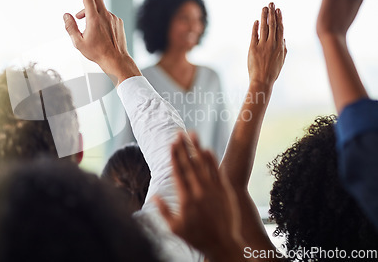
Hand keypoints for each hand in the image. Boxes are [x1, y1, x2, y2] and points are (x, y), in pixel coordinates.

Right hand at [63, 0, 140, 84]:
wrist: (116, 59)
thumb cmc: (97, 53)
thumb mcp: (78, 42)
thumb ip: (70, 27)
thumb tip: (66, 15)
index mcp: (94, 19)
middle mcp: (105, 15)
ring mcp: (113, 18)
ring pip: (99, 8)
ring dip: (89, 9)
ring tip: (80, 17)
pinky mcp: (118, 21)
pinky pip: (106, 15)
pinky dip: (98, 16)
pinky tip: (96, 28)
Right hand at [155, 132, 243, 259]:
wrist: (223, 245)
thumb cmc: (197, 238)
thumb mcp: (175, 228)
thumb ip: (163, 211)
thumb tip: (153, 196)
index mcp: (186, 199)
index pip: (178, 172)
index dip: (174, 156)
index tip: (171, 144)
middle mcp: (199, 191)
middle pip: (189, 164)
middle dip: (183, 147)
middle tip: (178, 133)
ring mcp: (213, 190)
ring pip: (203, 164)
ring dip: (197, 148)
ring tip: (192, 134)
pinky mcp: (224, 191)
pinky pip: (217, 171)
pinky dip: (211, 160)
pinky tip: (207, 149)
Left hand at [248, 3, 286, 86]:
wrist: (262, 81)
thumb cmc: (272, 72)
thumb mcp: (281, 60)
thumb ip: (283, 49)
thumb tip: (283, 38)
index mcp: (281, 46)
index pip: (280, 29)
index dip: (279, 18)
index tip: (278, 10)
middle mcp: (272, 44)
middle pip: (272, 25)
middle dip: (272, 13)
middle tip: (271, 3)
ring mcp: (263, 46)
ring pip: (264, 28)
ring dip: (264, 16)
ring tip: (264, 8)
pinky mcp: (253, 49)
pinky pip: (254, 35)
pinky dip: (255, 27)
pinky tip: (256, 21)